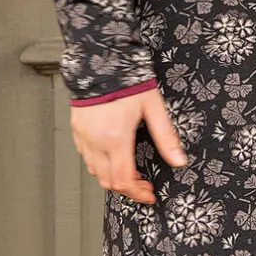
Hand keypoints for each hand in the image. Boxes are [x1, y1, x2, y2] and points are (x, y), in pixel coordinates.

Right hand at [70, 87, 188, 203]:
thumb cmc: (126, 80)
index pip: (124, 180)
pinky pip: (86, 157)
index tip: (149, 195)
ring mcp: (84, 137)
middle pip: (108, 181)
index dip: (138, 193)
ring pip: (95, 171)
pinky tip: (112, 155)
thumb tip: (179, 160)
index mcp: (116, 139)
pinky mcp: (77, 130)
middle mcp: (96, 142)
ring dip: (112, 177)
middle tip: (142, 185)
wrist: (100, 61)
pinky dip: (99, 163)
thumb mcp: (153, 108)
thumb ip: (166, 137)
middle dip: (127, 189)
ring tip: (129, 170)